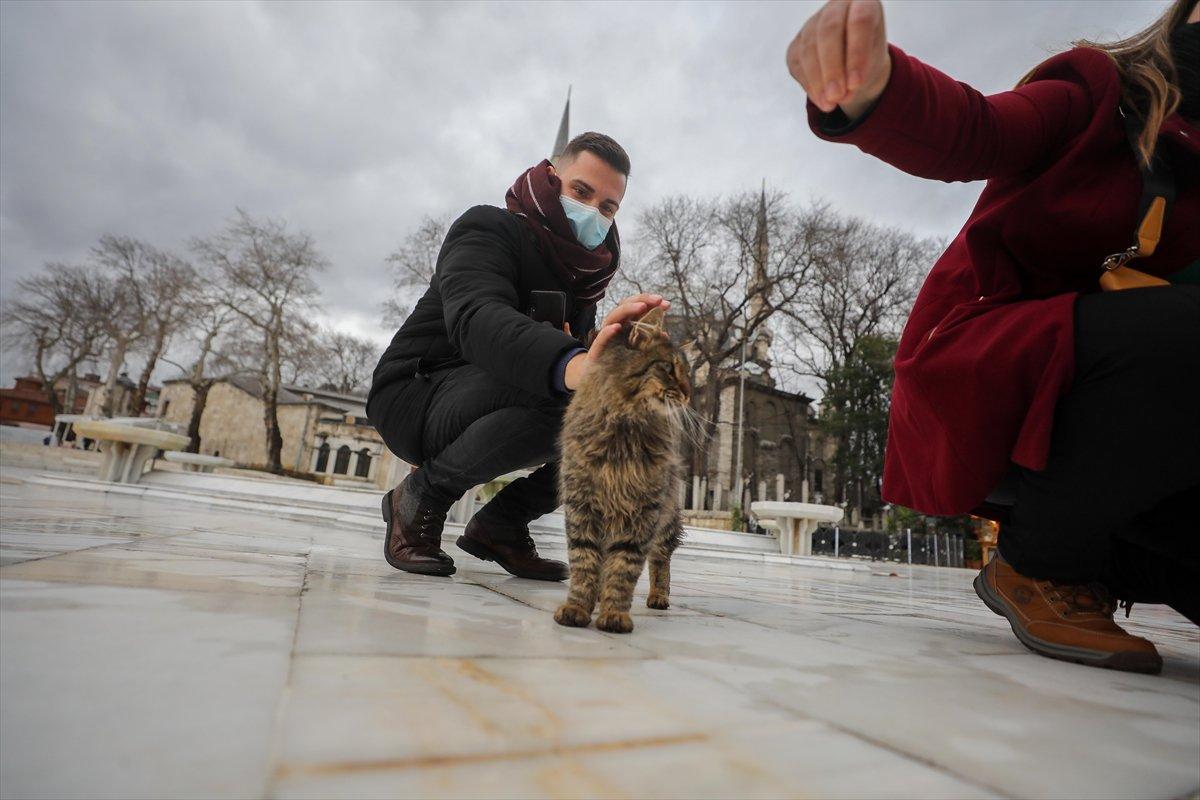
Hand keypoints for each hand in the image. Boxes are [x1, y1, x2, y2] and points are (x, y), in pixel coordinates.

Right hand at [564, 293, 669, 389]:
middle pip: (625, 306)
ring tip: (642, 307)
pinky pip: (601, 338)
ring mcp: (605, 337)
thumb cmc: (619, 364)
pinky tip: (617, 328)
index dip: (650, 302)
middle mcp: (614, 327)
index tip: (667, 304)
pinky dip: (608, 332)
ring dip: (627, 309)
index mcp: (625, 325)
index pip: (636, 308)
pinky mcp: (596, 350)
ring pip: (613, 317)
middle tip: (658, 299)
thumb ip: (649, 341)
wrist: (598, 380)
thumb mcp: (638, 352)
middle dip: (642, 300)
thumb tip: (664, 334)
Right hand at [786, 0, 890, 119]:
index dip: (856, 52)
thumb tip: (839, 95)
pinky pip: (797, 63)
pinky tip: (821, 100)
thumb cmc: (869, 57)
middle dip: (832, 67)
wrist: (855, 63)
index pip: (859, 21)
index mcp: (863, 2)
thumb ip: (861, 72)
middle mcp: (836, 7)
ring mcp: (812, 23)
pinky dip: (809, 85)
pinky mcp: (796, 43)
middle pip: (829, 31)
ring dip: (818, 81)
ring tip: (830, 104)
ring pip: (809, 48)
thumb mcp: (875, 62)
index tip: (855, 83)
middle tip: (837, 96)